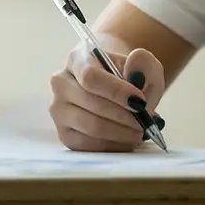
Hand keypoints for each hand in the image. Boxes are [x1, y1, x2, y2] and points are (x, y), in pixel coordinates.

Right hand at [48, 45, 165, 151]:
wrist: (116, 88)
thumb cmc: (128, 74)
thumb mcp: (143, 63)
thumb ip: (143, 62)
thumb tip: (134, 71)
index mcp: (77, 59)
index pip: (90, 76)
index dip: (116, 91)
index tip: (140, 102)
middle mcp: (61, 83)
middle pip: (89, 103)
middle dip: (123, 115)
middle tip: (145, 122)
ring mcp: (60, 110)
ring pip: (90, 126)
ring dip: (121, 132)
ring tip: (140, 131)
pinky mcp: (65, 134)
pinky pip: (88, 145)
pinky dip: (113, 145)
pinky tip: (127, 139)